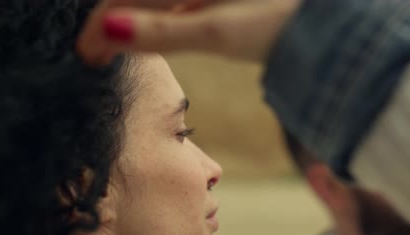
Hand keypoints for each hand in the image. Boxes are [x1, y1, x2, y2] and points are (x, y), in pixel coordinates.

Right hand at [77, 0, 300, 64]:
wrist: (323, 24)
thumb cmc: (280, 25)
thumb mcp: (218, 31)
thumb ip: (163, 30)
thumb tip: (111, 30)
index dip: (102, 26)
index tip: (86, 55)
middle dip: (113, 23)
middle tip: (94, 54)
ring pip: (156, 2)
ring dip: (133, 21)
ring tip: (115, 49)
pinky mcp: (215, 3)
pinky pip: (175, 5)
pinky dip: (159, 20)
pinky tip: (152, 34)